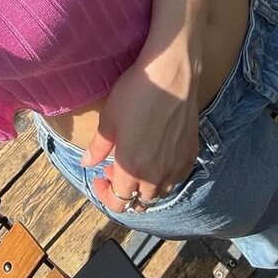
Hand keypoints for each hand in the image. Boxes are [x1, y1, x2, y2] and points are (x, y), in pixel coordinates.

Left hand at [85, 49, 200, 214]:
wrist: (170, 75)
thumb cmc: (135, 94)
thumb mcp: (108, 119)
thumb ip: (98, 148)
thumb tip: (86, 164)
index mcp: (132, 169)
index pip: (119, 202)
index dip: (105, 194)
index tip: (99, 177)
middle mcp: (157, 175)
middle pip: (141, 201)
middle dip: (125, 190)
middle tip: (115, 167)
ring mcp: (177, 166)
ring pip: (160, 192)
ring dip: (146, 186)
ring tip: (137, 164)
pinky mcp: (191, 154)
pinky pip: (177, 177)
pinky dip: (165, 176)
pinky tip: (158, 157)